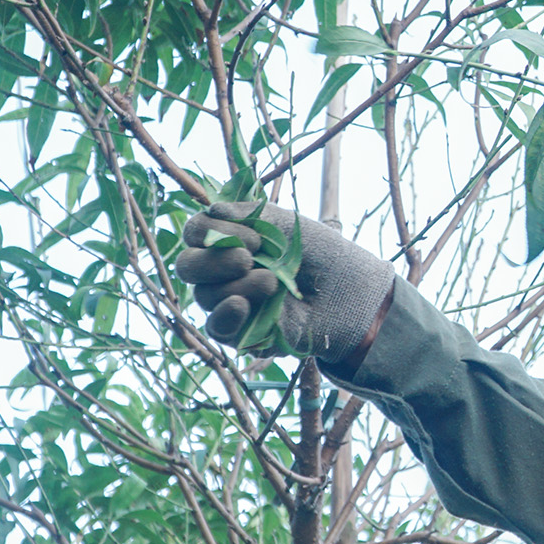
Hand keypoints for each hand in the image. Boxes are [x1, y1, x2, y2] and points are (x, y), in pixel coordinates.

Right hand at [175, 201, 394, 361]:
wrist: (355, 294)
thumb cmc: (325, 255)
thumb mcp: (286, 225)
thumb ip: (248, 214)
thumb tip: (210, 210)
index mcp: (233, 241)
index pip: (196, 233)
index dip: (208, 231)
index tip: (253, 235)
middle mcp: (225, 272)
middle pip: (188, 266)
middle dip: (212, 261)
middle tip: (249, 258)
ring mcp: (232, 303)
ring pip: (203, 296)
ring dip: (235, 285)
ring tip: (271, 284)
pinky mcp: (243, 333)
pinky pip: (215, 327)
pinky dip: (225, 314)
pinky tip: (241, 305)